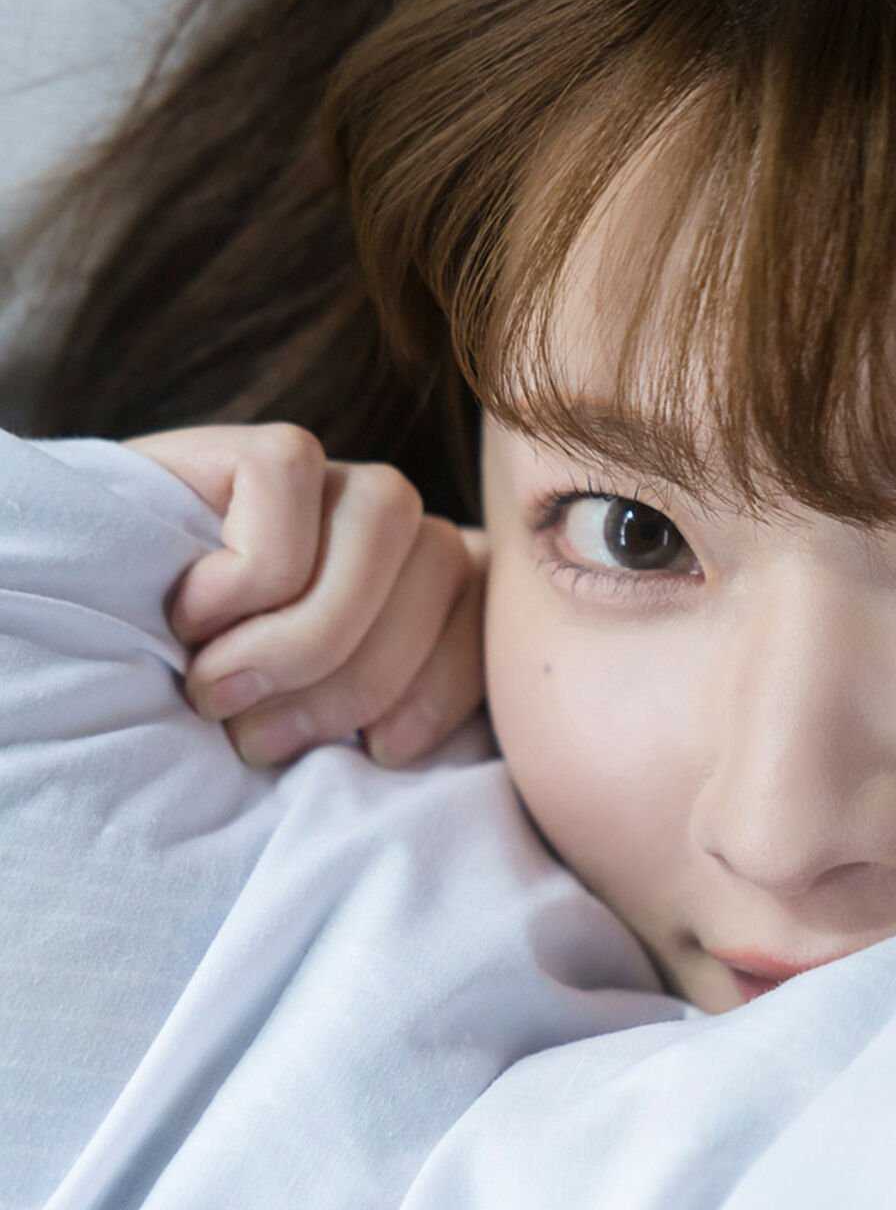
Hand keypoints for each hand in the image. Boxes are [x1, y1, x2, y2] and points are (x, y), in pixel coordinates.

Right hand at [128, 422, 487, 769]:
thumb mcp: (311, 734)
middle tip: (263, 740)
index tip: (378, 755)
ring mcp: (334, 479)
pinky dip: (241, 577)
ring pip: (384, 523)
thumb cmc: (214, 717)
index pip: (489, 615)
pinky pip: (290, 490)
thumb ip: (385, 725)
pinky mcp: (267, 452)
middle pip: (442, 568)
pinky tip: (189, 614)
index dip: (444, 691)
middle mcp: (393, 525)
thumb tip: (427, 756)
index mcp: (430, 592)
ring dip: (301, 633)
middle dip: (357, 677)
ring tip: (219, 691)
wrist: (91, 648)